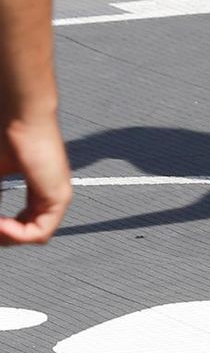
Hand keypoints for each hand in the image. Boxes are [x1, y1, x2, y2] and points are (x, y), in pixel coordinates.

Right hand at [0, 111, 71, 246]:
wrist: (21, 116)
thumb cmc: (5, 137)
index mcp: (37, 192)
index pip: (21, 225)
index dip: (2, 228)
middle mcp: (50, 196)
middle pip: (25, 233)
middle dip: (3, 234)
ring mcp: (58, 197)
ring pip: (31, 236)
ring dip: (6, 235)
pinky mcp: (60, 196)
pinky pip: (39, 232)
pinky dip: (16, 234)